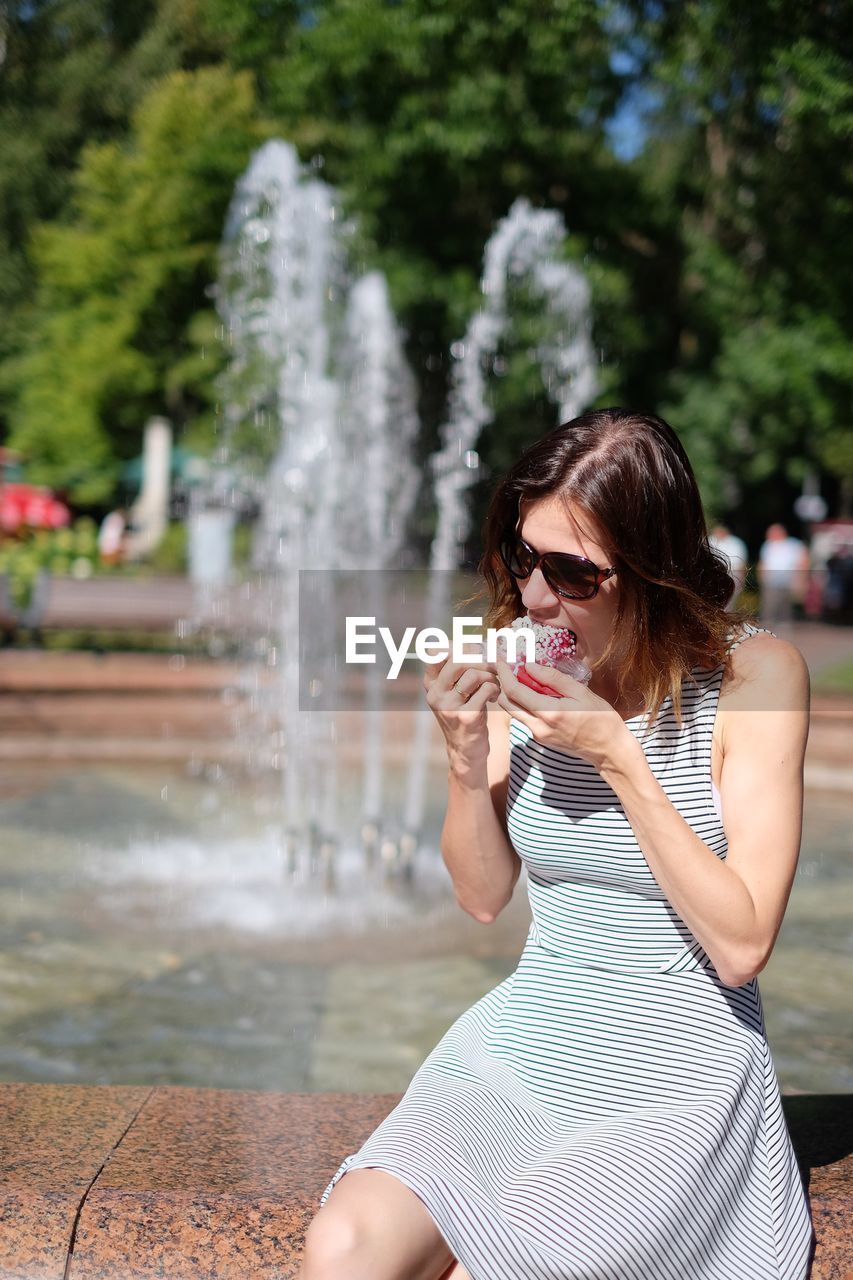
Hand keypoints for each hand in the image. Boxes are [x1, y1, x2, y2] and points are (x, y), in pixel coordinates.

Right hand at [422, 649, 500, 773]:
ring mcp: (449, 706)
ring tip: (494, 685)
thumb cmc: (465, 712)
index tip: (475, 652)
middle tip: (492, 666)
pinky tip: (494, 697)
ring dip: (491, 676)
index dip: (460, 646)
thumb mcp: (454, 691)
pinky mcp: (467, 717)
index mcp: (430, 684)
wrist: (465, 750)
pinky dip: (496, 689)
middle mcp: (435, 694)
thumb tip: (476, 641)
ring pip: (474, 674)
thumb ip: (459, 669)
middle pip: (458, 658)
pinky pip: (487, 689)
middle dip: (480, 659)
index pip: (438, 651)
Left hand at [493, 656, 629, 771]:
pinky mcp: (541, 739)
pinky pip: (525, 718)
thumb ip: (553, 678)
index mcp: (549, 713)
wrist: (608, 749)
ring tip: (530, 680)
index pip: (514, 691)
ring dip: (514, 695)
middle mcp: (539, 727)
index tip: (502, 661)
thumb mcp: (581, 692)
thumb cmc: (601, 718)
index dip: (504, 674)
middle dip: (505, 684)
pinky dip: (525, 704)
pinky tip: (540, 695)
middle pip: (506, 703)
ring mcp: (538, 735)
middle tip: (514, 669)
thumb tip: (529, 667)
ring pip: (513, 711)